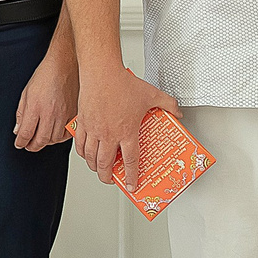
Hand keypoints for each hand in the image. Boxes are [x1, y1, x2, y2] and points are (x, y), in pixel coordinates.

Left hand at [14, 41, 77, 151]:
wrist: (65, 65)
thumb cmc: (46, 75)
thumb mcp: (26, 92)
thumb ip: (21, 113)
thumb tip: (18, 130)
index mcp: (36, 107)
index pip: (26, 133)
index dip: (21, 142)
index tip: (19, 144)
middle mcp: (50, 113)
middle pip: (40, 140)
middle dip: (32, 146)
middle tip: (28, 145)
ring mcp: (64, 115)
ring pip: (54, 139)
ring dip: (46, 142)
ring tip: (41, 138)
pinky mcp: (75, 115)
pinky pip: (68, 134)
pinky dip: (60, 137)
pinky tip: (55, 134)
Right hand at [74, 61, 175, 184]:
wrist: (101, 72)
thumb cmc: (123, 83)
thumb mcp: (152, 94)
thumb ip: (169, 105)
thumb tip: (178, 112)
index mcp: (126, 132)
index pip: (130, 162)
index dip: (132, 177)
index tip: (132, 185)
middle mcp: (108, 134)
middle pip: (105, 165)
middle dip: (108, 178)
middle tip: (111, 180)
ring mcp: (93, 130)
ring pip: (90, 157)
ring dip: (94, 167)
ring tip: (98, 169)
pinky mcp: (82, 122)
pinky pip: (79, 144)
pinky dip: (82, 153)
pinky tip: (85, 153)